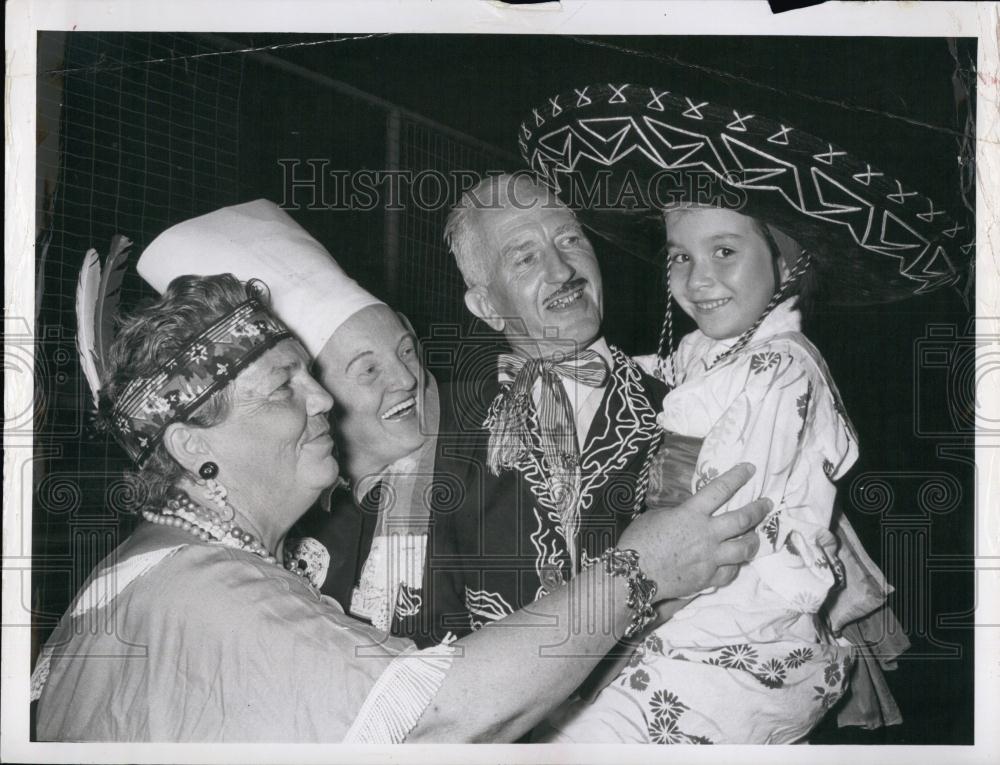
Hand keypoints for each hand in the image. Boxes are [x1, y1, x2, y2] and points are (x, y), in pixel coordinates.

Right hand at [618, 463, 769, 599]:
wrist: (634, 575)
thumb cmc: (639, 541)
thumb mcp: (656, 516)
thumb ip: (677, 514)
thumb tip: (686, 514)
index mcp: (692, 514)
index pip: (720, 490)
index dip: (738, 477)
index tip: (750, 469)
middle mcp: (707, 534)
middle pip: (742, 519)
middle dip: (758, 509)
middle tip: (767, 504)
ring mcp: (710, 558)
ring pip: (744, 548)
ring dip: (754, 540)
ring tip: (756, 536)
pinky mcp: (708, 578)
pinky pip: (731, 572)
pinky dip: (735, 566)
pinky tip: (735, 562)